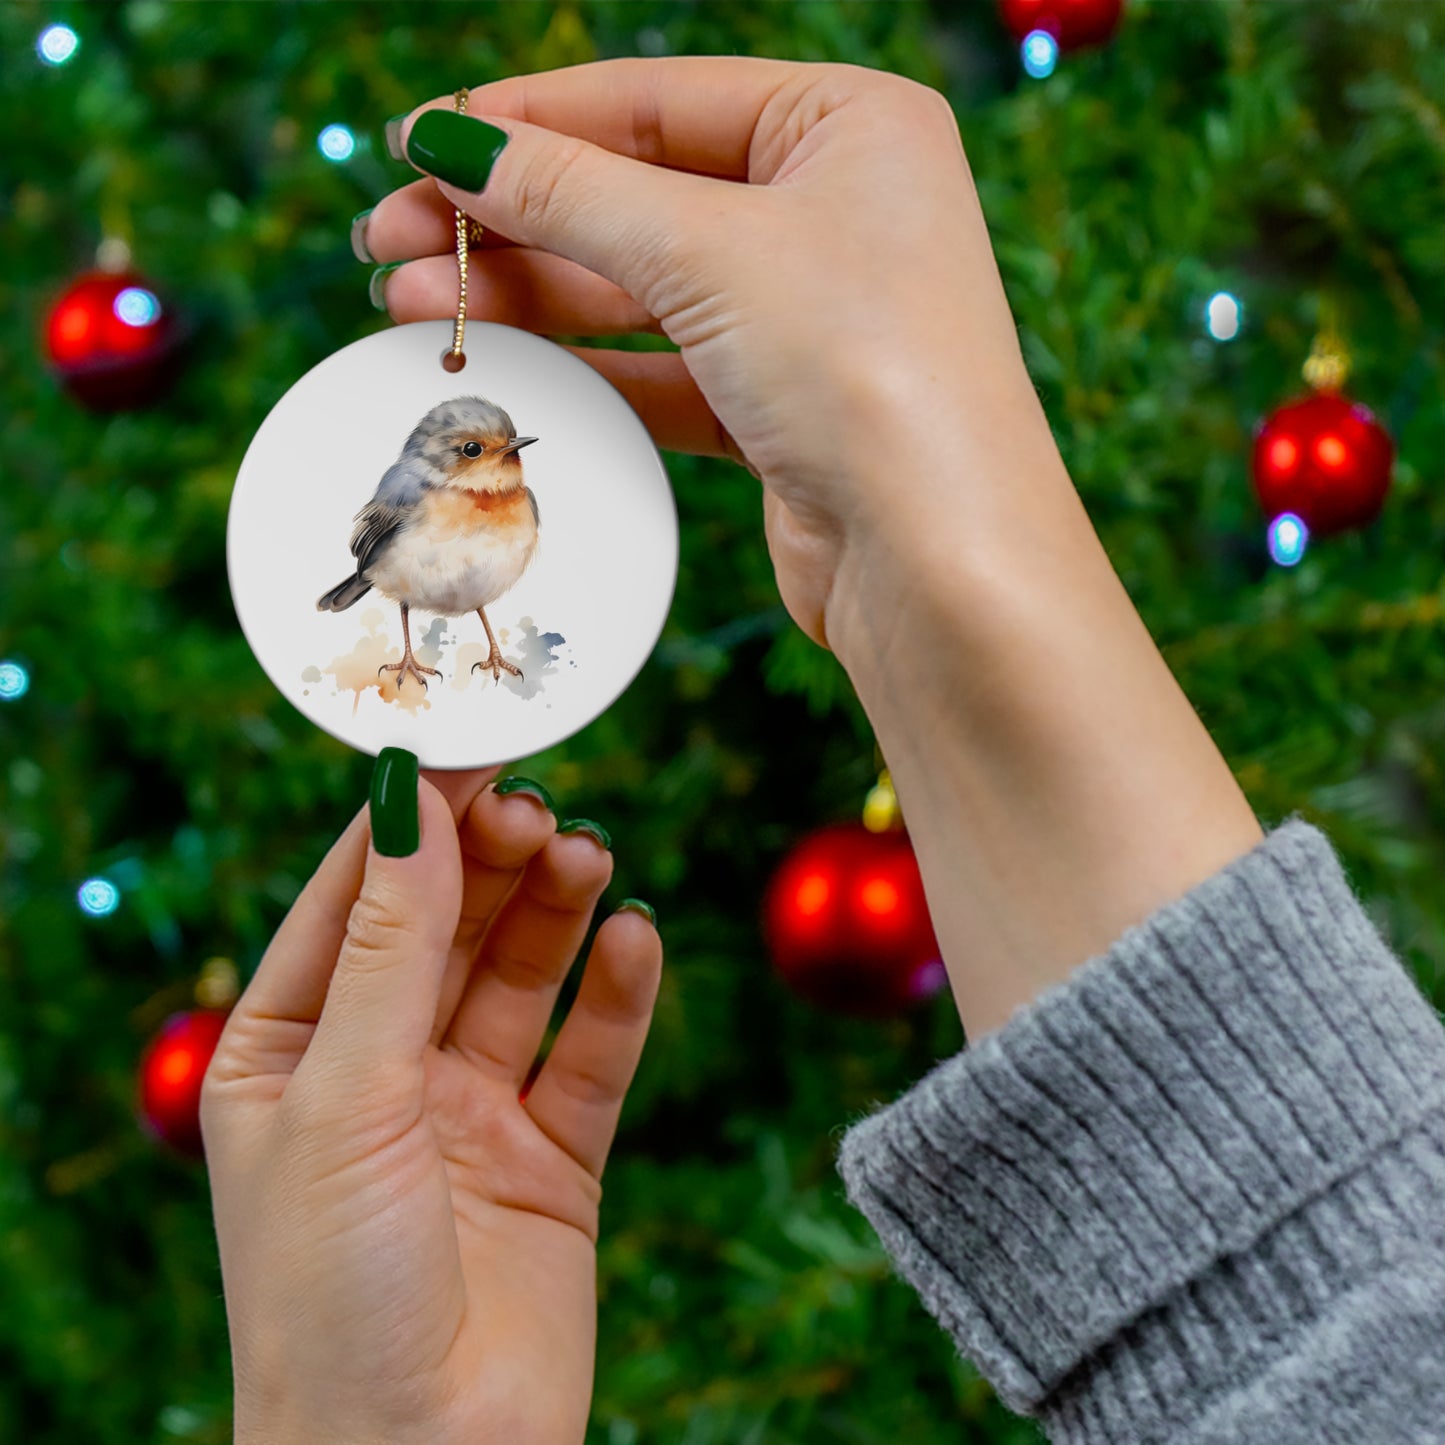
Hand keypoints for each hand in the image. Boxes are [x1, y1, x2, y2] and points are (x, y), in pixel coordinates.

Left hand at [201, 765, 661, 1444]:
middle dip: (491, 863)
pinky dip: (617, 994)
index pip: (353, 902)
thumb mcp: (345, 1096)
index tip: (469, 747)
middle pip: (447, 928)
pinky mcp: (553, 1159)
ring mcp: (469, 1113)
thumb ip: (391, 948)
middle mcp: (380, 1072)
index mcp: (290, 1052)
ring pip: (522, 978)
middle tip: (541, 807)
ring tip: (589, 857)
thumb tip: (410, 803)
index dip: (410, 823)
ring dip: (556, 912)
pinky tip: (635, 939)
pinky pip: (591, 1055)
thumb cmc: (331, 1293)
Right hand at [362, 60, 1261, 1038]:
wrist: (939, 562)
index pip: (656, 99)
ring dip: (527, 294)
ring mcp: (809, 314)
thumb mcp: (707, 252)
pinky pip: (661, 366)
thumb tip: (448, 143)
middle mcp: (835, 211)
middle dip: (510, 219)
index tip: (419, 144)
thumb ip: (571, 192)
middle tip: (388, 240)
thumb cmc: (866, 371)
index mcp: (849, 126)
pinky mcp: (782, 407)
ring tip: (410, 302)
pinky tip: (495, 361)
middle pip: (637, 195)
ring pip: (640, 288)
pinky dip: (582, 364)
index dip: (528, 121)